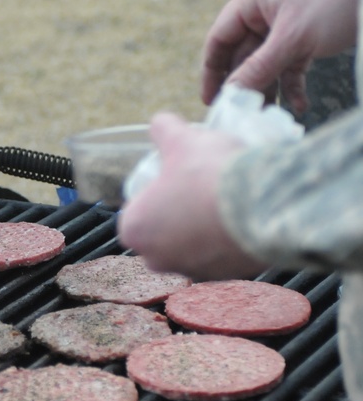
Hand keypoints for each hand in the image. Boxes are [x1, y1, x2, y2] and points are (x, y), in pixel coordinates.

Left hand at [116, 112, 266, 280]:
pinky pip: (223, 255)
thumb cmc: (210, 174)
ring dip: (204, 227)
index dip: (154, 193)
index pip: (137, 211)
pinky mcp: (227, 277)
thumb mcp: (182, 140)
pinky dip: (229, 238)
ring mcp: (192, 271)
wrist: (265, 204)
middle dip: (178, 213)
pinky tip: (242, 215)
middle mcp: (156, 260)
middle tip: (199, 188)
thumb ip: (164, 129)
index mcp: (134, 230)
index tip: (173, 180)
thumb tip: (160, 123)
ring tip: (224, 199)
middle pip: (162, 232)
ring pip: (193, 246)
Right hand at [201, 0, 359, 113]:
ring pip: (265, 66)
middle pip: (242, 57)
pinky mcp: (303, 40)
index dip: (213, 71)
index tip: (211, 100)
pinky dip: (292, 87)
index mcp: (251, 0)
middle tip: (241, 114)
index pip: (220, 39)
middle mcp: (263, 12)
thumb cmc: (334, 3)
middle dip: (245, 86)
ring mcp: (283, 26)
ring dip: (269, 90)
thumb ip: (259, 68)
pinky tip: (299, 106)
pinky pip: (289, 68)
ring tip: (270, 116)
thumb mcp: (293, 38)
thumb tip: (231, 95)